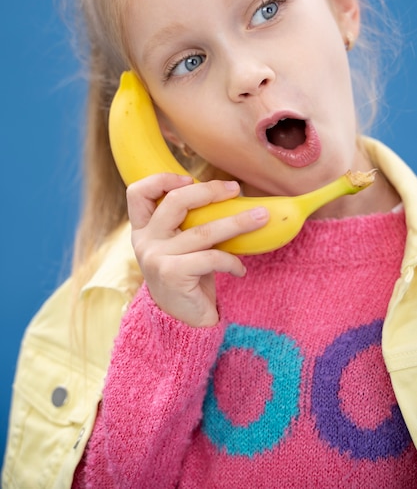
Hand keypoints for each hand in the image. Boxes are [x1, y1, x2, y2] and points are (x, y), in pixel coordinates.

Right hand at [127, 174, 268, 326]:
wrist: (181, 321)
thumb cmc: (188, 275)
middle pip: (175, 202)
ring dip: (237, 222)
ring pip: (203, 231)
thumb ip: (188, 222)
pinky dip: (232, 262)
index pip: (138, 193)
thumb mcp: (181, 245)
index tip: (189, 179)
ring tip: (261, 217)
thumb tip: (229, 192)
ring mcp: (157, 258)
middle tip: (236, 190)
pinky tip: (240, 270)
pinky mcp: (173, 274)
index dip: (161, 180)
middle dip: (210, 191)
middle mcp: (145, 241)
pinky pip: (212, 258)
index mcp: (143, 229)